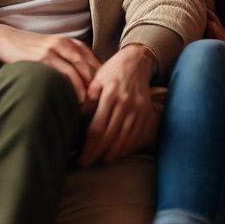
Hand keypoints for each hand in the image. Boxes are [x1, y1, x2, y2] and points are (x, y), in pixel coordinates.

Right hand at [0, 22, 99, 105]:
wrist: (8, 40)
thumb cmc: (33, 50)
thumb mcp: (56, 50)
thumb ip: (71, 61)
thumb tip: (87, 84)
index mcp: (71, 42)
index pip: (93, 61)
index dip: (100, 78)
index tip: (104, 94)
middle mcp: (65, 44)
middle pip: (88, 66)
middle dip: (95, 85)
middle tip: (99, 102)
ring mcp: (54, 50)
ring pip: (77, 70)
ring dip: (85, 88)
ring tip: (88, 104)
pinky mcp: (43, 58)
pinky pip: (62, 74)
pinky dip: (71, 87)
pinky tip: (74, 98)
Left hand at [78, 44, 156, 166]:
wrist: (137, 61)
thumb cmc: (112, 71)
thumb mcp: (97, 78)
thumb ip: (89, 96)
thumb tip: (78, 114)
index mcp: (110, 94)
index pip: (97, 128)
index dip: (88, 146)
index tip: (80, 155)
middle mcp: (125, 103)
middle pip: (110, 136)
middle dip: (97, 153)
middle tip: (86, 162)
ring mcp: (138, 108)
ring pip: (124, 138)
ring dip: (113, 153)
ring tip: (101, 161)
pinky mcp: (146, 112)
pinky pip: (137, 135)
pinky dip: (128, 146)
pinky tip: (118, 152)